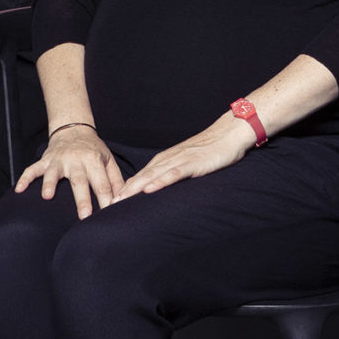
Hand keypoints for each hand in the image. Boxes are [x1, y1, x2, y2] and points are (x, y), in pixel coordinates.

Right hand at [16, 124, 127, 220]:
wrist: (73, 129)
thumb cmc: (93, 149)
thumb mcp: (108, 160)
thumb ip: (116, 180)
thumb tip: (123, 200)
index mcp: (94, 160)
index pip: (102, 184)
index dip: (106, 200)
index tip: (109, 215)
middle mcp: (76, 160)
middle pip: (79, 181)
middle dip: (82, 199)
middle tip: (85, 216)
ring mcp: (58, 160)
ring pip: (53, 173)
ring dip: (49, 184)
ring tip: (47, 197)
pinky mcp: (45, 160)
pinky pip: (32, 169)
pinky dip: (25, 179)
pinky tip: (19, 190)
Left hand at [110, 115, 256, 201]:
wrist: (229, 134)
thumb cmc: (210, 150)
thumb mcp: (188, 163)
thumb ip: (173, 173)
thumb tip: (160, 187)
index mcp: (166, 159)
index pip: (141, 175)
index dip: (126, 189)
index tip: (112, 202)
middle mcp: (169, 158)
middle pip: (141, 176)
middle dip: (125, 191)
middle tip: (109, 205)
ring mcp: (180, 160)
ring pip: (153, 175)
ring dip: (136, 188)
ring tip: (121, 200)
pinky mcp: (193, 163)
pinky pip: (174, 174)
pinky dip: (160, 181)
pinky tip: (150, 189)